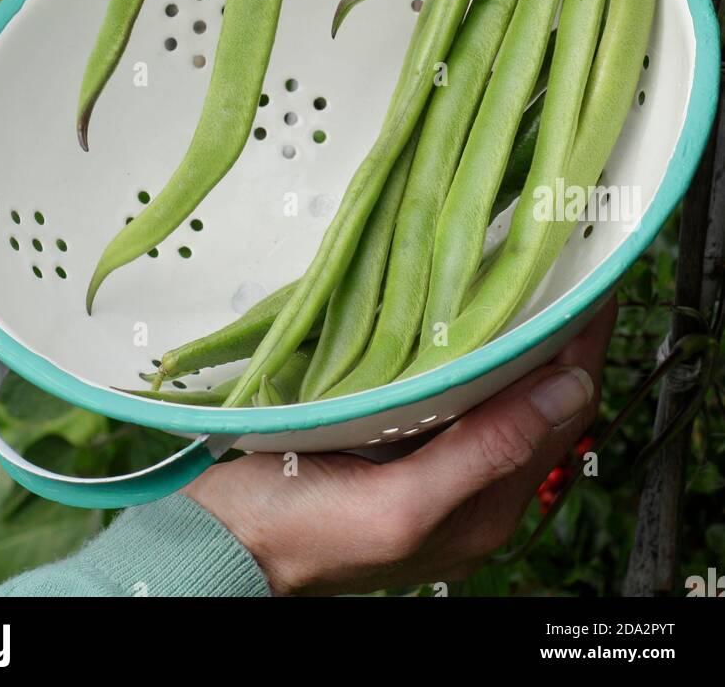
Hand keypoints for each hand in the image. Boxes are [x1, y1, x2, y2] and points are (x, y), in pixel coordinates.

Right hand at [188, 300, 614, 595]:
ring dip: (513, 340)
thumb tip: (565, 391)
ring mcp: (431, 466)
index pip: (559, 416)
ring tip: (521, 279)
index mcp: (483, 510)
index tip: (592, 288)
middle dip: (554, 339)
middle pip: (534, 401)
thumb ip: (483, 454)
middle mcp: (468, 489)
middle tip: (557, 268)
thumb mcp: (398, 505)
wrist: (219, 542)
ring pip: (495, 392)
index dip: (581, 351)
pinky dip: (467, 351)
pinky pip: (452, 392)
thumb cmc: (298, 534)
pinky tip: (458, 317)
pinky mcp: (395, 444)